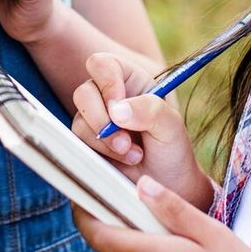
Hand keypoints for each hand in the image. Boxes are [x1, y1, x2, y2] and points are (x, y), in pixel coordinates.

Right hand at [71, 52, 212, 206]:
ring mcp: (95, 119)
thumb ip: (150, 110)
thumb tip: (116, 111)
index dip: (107, 83)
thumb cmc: (172, 149)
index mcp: (129, 79)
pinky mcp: (87, 143)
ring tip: (133, 154)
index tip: (119, 109)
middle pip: (84, 92)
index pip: (102, 65)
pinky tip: (124, 160)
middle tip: (125, 141)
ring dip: (105, 141)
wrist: (167, 186)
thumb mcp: (171, 126)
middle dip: (102, 119)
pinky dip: (101, 154)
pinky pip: (78, 143)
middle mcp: (108, 96)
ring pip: (80, 120)